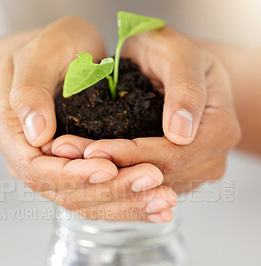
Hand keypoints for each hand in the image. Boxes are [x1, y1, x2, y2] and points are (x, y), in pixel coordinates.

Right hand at [0, 17, 176, 221]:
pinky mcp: (83, 175)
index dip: (73, 174)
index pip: (38, 171)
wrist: (66, 56)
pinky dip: (133, 205)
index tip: (107, 167)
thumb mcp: (39, 56)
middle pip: (68, 194)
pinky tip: (159, 207)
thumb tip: (37, 135)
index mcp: (14, 138)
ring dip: (129, 203)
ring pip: (90, 202)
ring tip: (164, 199)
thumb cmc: (52, 49)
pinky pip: (104, 198)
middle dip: (112, 190)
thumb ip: (31, 92)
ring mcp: (59, 173)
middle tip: (152, 180)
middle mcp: (34, 163)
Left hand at [52, 26, 240, 192]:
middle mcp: (212, 159)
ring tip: (70, 161)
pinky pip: (144, 188)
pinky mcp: (176, 178)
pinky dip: (114, 179)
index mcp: (220, 131)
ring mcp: (195, 173)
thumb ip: (184, 88)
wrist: (175, 68)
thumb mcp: (179, 55)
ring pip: (147, 188)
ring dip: (107, 178)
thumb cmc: (174, 54)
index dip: (131, 156)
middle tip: (68, 156)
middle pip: (159, 177)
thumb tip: (180, 132)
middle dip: (111, 170)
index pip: (173, 156)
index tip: (92, 149)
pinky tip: (87, 167)